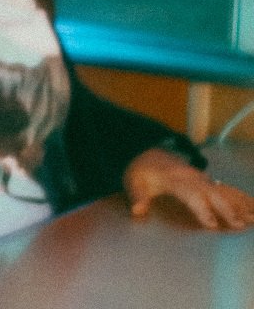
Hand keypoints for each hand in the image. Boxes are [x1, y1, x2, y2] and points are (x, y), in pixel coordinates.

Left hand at [123, 148, 253, 229]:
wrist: (148, 152)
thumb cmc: (142, 171)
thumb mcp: (134, 182)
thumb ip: (137, 196)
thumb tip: (137, 210)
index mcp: (175, 179)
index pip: (192, 195)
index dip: (202, 209)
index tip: (212, 225)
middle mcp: (192, 177)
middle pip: (213, 193)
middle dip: (227, 209)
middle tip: (240, 225)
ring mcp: (202, 177)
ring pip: (224, 190)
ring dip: (239, 203)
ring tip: (252, 217)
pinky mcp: (208, 179)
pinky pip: (227, 187)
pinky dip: (241, 196)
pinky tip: (253, 206)